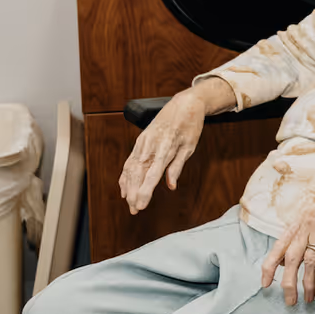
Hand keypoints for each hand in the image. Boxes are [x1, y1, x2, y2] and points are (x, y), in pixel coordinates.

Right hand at [120, 90, 208, 213]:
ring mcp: (143, 142)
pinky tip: (124, 187)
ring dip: (127, 186)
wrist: (184, 103)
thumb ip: (177, 166)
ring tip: (129, 202)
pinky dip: (125, 174)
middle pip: (138, 173)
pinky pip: (130, 160)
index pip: (152, 174)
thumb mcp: (190, 146)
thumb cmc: (190, 126)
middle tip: (134, 210)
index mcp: (165, 147)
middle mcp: (150, 145)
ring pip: (130, 167)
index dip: (144, 191)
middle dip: (133, 193)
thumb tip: (171, 186)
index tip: (140, 206)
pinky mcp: (140, 140)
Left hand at [260, 190, 314, 305]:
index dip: (270, 265)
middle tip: (290, 300)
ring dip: (308, 282)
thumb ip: (304, 237)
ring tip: (308, 297)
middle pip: (292, 256)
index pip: (279, 245)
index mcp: (301, 219)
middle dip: (288, 281)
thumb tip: (285, 261)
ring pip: (309, 259)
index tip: (265, 283)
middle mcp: (308, 221)